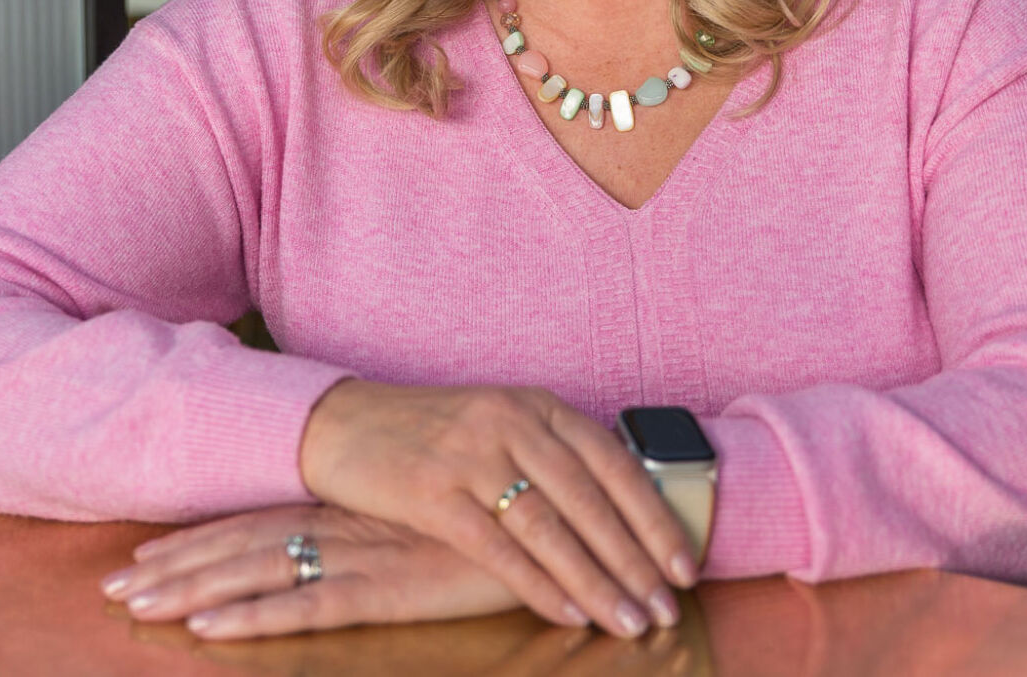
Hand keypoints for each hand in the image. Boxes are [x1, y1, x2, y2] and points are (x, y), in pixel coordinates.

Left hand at [100, 504, 517, 638]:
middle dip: (176, 567)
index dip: (203, 540)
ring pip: (257, 572)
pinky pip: (305, 608)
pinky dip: (252, 619)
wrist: (568, 508)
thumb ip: (405, 530)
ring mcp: (363, 554)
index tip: (143, 554)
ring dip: (190, 589)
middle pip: (244, 543)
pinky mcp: (388, 588)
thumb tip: (374, 539)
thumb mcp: (447, 523)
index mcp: (357, 509)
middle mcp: (348, 525)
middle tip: (110, 588)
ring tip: (130, 604)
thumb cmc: (514, 518)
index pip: (262, 522)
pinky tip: (207, 629)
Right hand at [299, 381, 694, 637]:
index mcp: (537, 406)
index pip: (614, 464)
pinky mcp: (433, 492)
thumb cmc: (431, 433)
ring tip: (628, 621)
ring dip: (596, 580)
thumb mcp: (500, 425)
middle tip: (667, 609)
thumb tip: (622, 510)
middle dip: (635, 561)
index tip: (685, 565)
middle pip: (590, 500)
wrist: (341, 423)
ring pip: (550, 527)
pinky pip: (497, 546)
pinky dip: (537, 583)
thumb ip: (552, 457)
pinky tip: (567, 612)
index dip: (655, 517)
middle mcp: (511, 422)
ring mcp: (472, 455)